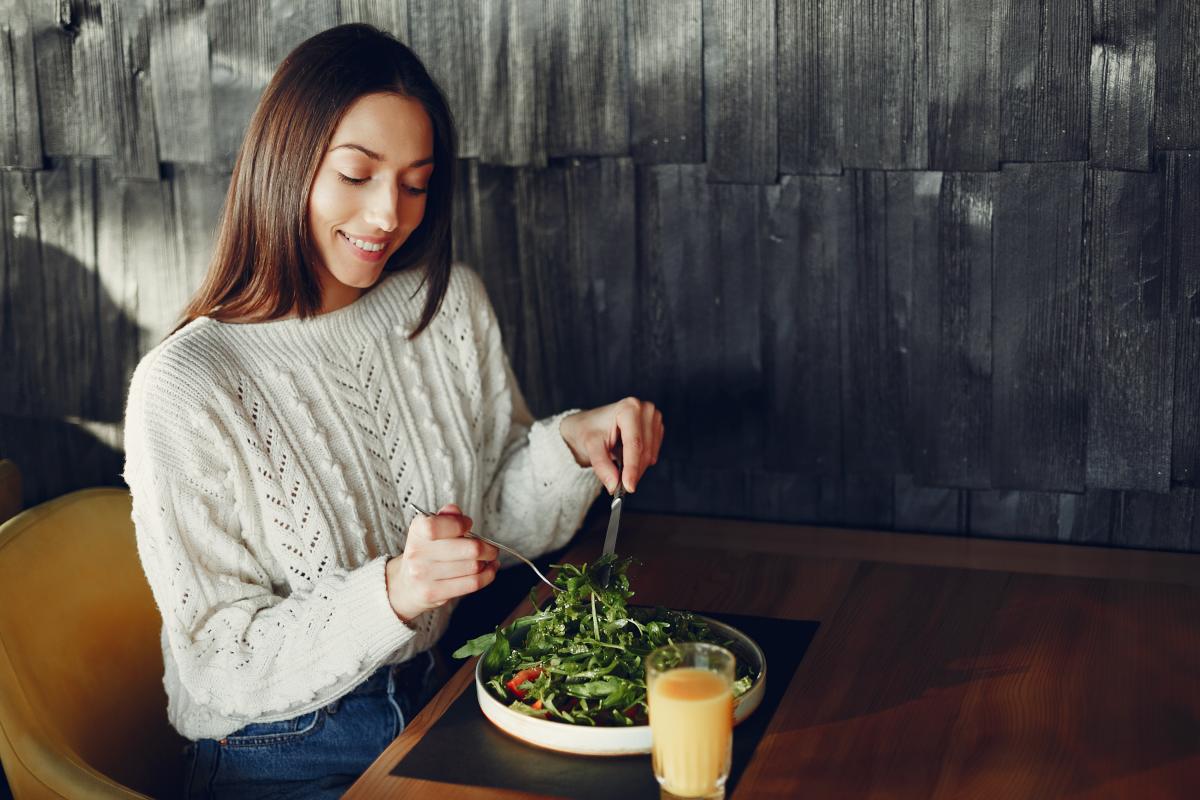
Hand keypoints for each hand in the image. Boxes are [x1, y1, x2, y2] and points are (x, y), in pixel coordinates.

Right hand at [385, 504, 498, 621]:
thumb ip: (445, 518)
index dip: (459, 524)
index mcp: (417, 532)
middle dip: (487, 547)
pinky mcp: (433, 593)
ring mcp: (423, 575)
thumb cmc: (426, 554)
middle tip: (491, 548)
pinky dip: (487, 576)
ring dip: (488, 562)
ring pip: (473, 567)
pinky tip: (488, 570)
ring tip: (488, 560)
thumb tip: (454, 510)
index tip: (469, 526)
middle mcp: (417, 553)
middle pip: (469, 549)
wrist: (406, 586)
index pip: (437, 526)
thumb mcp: (431, 531)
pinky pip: (471, 583)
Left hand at [559, 398, 663, 493]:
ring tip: (618, 469)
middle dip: (633, 471)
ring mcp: (653, 418)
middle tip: (619, 486)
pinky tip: (626, 459)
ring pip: (650, 455)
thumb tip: (613, 485)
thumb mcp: (591, 446)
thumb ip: (602, 465)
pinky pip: (652, 454)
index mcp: (629, 408)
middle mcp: (645, 409)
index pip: (634, 443)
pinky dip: (640, 463)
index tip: (628, 487)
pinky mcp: (656, 429)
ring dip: (636, 469)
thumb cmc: (589, 430)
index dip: (632, 467)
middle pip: (644, 450)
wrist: (589, 425)